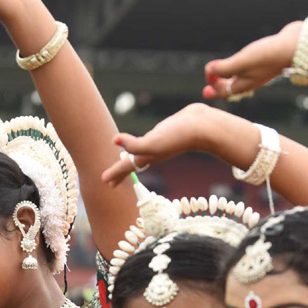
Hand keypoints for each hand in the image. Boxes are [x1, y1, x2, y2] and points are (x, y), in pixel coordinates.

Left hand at [101, 104, 217, 186]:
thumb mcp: (153, 143)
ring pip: (142, 152)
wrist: (203, 126)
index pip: (127, 166)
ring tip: (127, 160)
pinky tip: (148, 137)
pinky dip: (146, 141)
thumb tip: (114, 140)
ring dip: (133, 158)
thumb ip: (134, 145)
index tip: (103, 181)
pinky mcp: (169, 131)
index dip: (115, 173)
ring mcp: (162, 142)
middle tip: (111, 180)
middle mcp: (154, 151)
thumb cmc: (178, 137)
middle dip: (122, 172)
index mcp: (148, 156)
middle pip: (133, 164)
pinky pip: (153, 139)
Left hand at [202, 24, 299, 100]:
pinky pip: (250, 67)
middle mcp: (251, 80)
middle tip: (207, 85)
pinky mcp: (267, 60)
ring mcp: (260, 71)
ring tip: (222, 74)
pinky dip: (241, 67)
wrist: (298, 47)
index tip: (209, 72)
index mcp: (243, 85)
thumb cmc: (268, 56)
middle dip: (218, 85)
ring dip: (229, 76)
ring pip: (240, 77)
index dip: (211, 85)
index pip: (223, 91)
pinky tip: (244, 61)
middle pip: (231, 86)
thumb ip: (224, 68)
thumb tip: (209, 70)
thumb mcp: (242, 63)